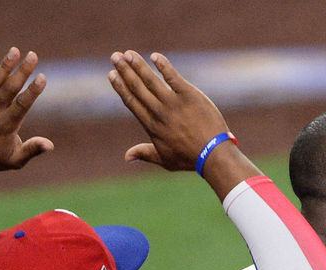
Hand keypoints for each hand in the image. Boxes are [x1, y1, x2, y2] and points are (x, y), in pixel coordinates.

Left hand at [0, 46, 52, 173]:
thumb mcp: (16, 161)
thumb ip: (32, 150)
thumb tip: (50, 145)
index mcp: (5, 127)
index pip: (21, 106)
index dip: (32, 91)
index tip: (42, 77)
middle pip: (9, 88)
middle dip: (22, 71)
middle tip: (33, 56)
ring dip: (5, 65)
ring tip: (16, 50)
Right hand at [108, 50, 228, 170]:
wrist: (213, 155)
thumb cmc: (190, 158)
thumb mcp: (165, 160)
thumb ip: (145, 154)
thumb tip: (126, 157)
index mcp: (151, 126)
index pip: (131, 102)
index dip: (120, 87)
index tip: (112, 74)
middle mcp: (159, 113)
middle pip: (137, 88)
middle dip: (124, 71)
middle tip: (115, 56)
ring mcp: (173, 103)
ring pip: (151, 80)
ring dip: (138, 65)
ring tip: (128, 53)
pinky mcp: (189, 95)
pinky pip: (173, 77)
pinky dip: (163, 66)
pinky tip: (155, 56)